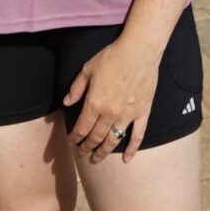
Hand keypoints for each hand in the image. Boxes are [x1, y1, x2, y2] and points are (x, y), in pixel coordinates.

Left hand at [63, 38, 159, 162]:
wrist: (139, 50)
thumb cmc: (112, 57)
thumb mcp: (88, 69)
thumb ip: (76, 88)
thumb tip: (66, 103)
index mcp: (94, 103)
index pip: (81, 127)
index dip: (74, 138)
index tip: (71, 143)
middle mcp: (110, 113)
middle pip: (96, 137)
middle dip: (86, 147)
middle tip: (82, 153)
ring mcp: (128, 115)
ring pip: (113, 140)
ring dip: (104, 152)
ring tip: (97, 159)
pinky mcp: (143, 113)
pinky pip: (137, 136)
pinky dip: (132, 149)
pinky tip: (127, 160)